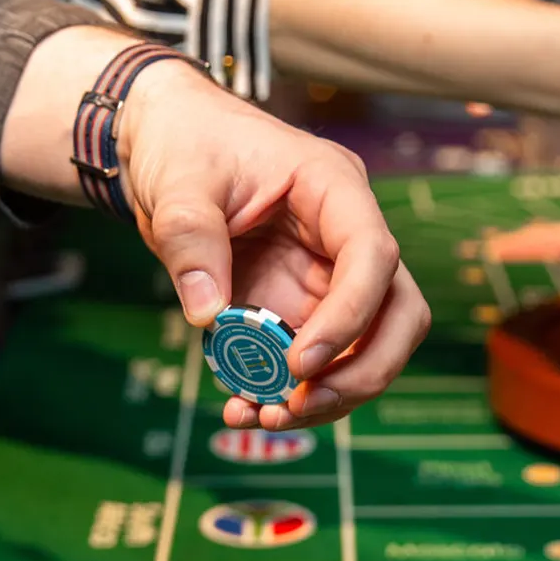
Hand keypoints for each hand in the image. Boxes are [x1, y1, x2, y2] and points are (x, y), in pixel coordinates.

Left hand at [119, 66, 431, 431]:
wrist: (162, 142)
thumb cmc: (183, 142)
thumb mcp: (177, 182)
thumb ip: (190, 240)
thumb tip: (207, 316)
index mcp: (332, 189)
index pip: (374, 256)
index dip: (351, 315)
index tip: (300, 364)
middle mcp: (342, 237)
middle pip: (397, 312)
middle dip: (360, 370)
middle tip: (298, 406)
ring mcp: (324, 275)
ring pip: (363, 347)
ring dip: (326, 395)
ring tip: (260, 418)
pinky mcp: (296, 305)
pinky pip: (312, 361)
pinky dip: (287, 393)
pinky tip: (244, 409)